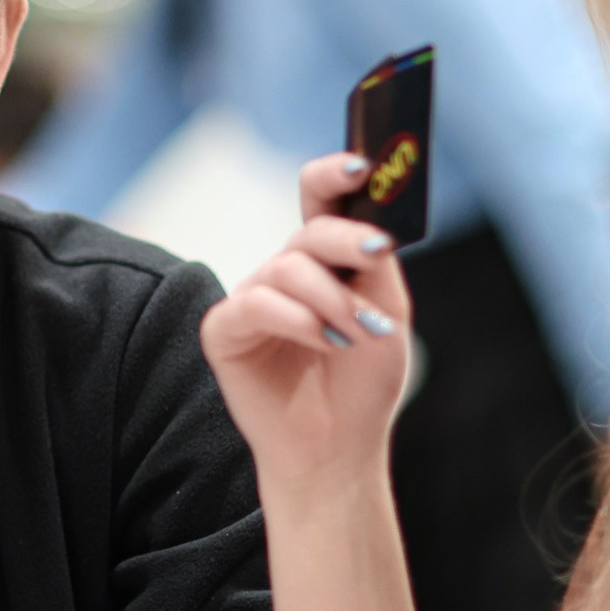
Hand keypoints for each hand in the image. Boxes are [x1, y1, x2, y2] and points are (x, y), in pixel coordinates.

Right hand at [197, 156, 411, 499]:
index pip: (320, 199)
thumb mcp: (385, 312)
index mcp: (323, 260)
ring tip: (355, 334)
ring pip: (287, 267)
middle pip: (309, 231)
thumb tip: (370, 223)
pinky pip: (257, 304)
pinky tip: (324, 341)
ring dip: (331, 299)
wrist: (338, 446)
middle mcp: (283, 271)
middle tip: (378, 258)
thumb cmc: (362, 380)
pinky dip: (298, 320)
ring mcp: (250, 298)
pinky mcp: (224, 330)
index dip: (334, 174)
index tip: (362, 164)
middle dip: (348, 242)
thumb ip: (374, 262)